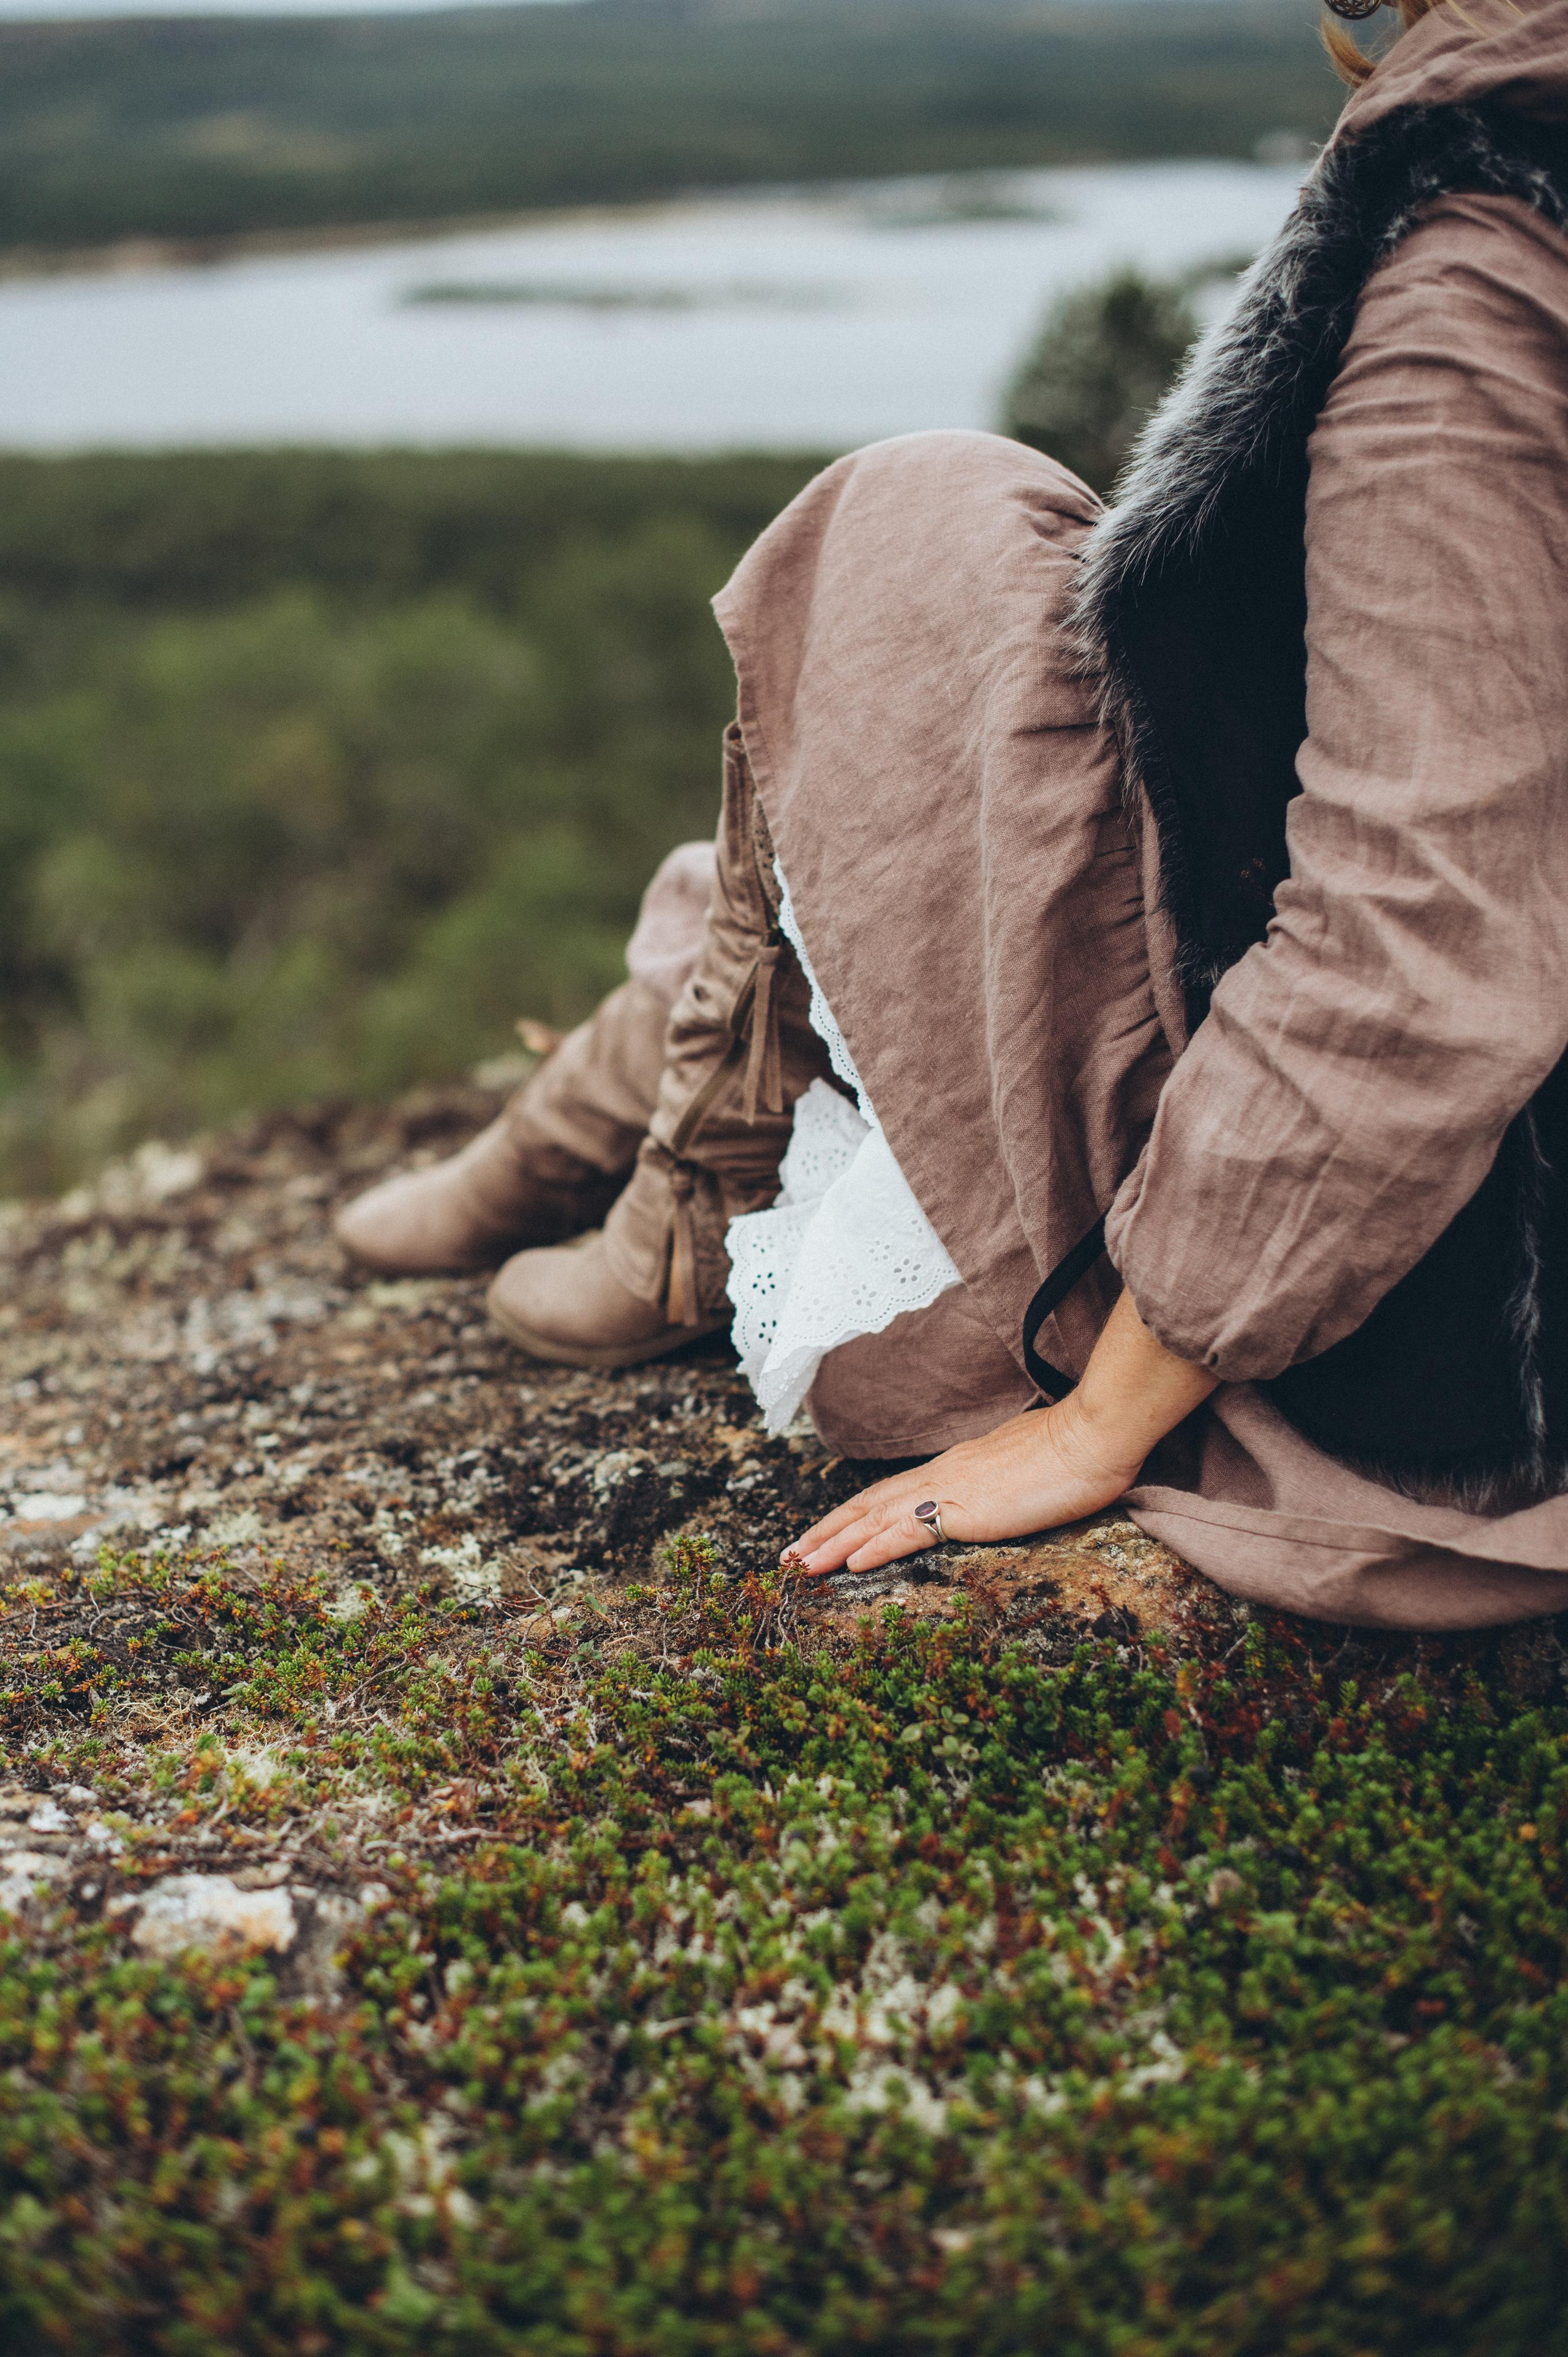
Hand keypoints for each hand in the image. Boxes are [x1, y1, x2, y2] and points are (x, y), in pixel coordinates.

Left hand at [781, 1287, 1218, 1577]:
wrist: (1096, 1435)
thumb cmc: (1075, 1452)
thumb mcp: (1026, 1469)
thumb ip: (1001, 1482)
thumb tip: (995, 1493)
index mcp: (955, 1467)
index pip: (890, 1494)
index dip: (852, 1515)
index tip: (824, 1534)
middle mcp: (942, 1474)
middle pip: (867, 1503)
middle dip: (825, 1531)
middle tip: (788, 1556)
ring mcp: (950, 1490)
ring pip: (873, 1518)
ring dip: (832, 1543)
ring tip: (797, 1566)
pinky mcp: (966, 1510)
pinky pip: (908, 1532)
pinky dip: (873, 1548)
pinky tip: (848, 1566)